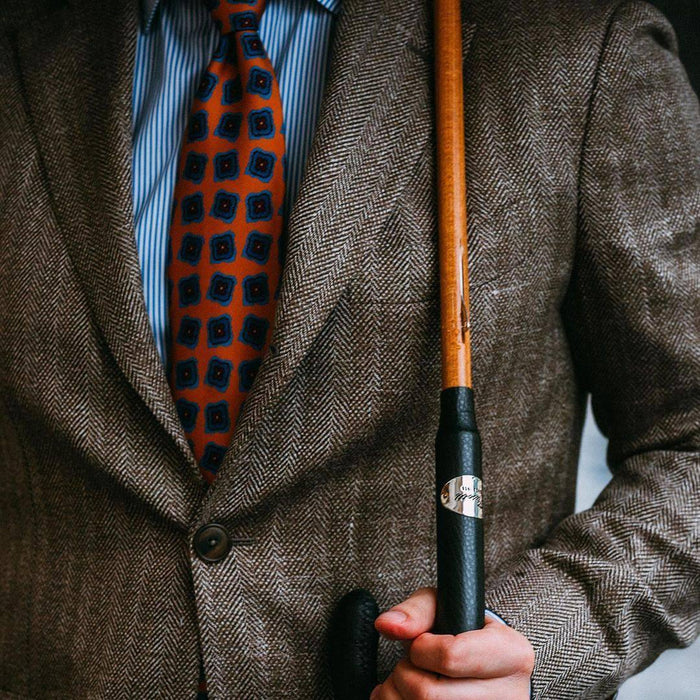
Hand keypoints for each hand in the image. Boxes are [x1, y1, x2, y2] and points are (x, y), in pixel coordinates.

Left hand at [372, 587, 533, 698]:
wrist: (485, 668)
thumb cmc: (463, 633)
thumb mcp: (445, 608)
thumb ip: (416, 611)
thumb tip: (388, 625)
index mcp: (511, 653)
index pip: (450, 655)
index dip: (422, 648)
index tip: (422, 643)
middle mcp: (510, 694)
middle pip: (429, 694)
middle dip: (405, 674)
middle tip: (411, 664)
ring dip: (398, 694)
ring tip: (406, 681)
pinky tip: (404, 698)